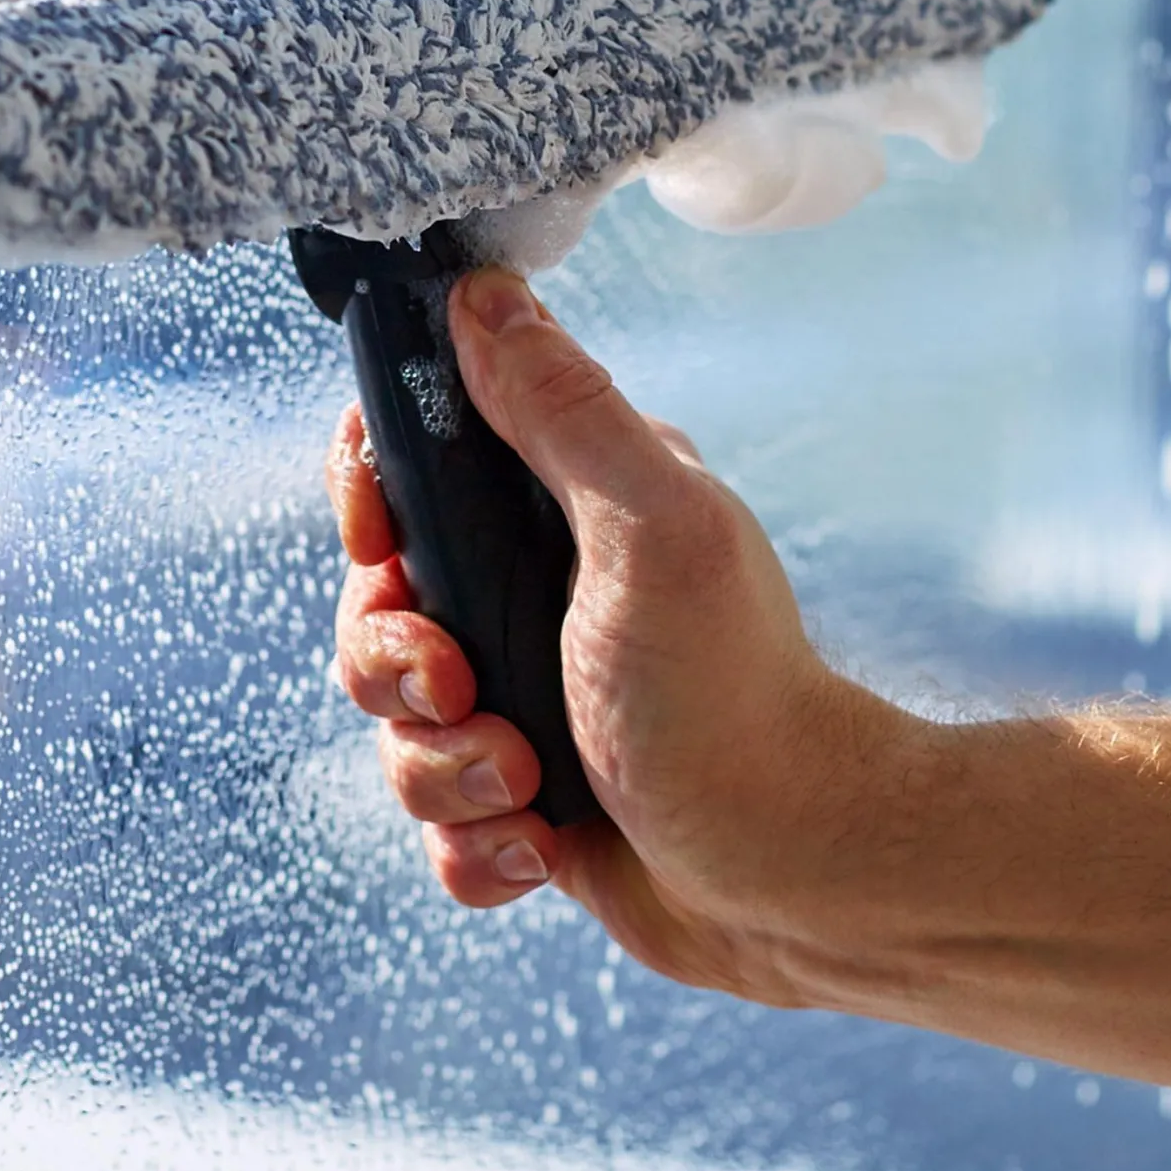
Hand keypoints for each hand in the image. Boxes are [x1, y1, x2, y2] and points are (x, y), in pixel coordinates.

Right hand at [325, 265, 921, 1007]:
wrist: (800, 877)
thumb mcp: (648, 528)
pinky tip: (540, 846)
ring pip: (394, 720)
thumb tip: (481, 293)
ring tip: (527, 783)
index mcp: (556, 505)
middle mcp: (529, 591)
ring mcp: (521, 695)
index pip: (407, 463)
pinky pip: (432, 816)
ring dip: (444, 767)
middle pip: (373, 602)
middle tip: (464, 688)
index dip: (371, 503)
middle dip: (398, 662)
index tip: (388, 548)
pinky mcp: (520, 797)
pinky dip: (475, 843)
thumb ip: (561, 412)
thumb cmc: (734, 692)